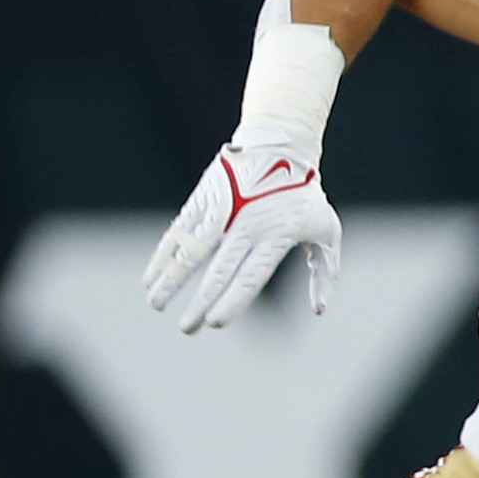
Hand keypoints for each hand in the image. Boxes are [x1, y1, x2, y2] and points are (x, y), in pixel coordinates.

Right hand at [143, 127, 341, 331]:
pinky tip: (151, 277)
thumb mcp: (327, 230)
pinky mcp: (204, 200)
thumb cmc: (304, 197)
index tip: (215, 322)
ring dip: (170, 279)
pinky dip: (164, 254)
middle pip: (218, 271)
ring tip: (154, 304)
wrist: (280, 149)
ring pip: (190, 251)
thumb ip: (325, 272)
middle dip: (200, 302)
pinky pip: (179, 231)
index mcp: (275, 238)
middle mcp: (245, 226)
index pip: (250, 277)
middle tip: (186, 328)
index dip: (231, 301)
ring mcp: (222, 211)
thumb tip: (318, 310)